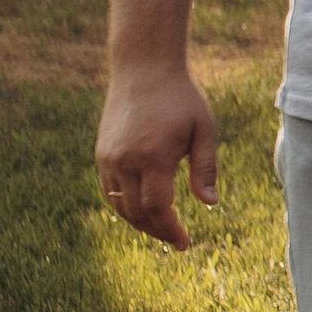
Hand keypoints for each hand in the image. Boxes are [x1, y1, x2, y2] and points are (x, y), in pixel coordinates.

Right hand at [97, 62, 220, 250]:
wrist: (143, 70)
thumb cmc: (181, 99)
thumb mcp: (203, 130)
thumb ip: (205, 168)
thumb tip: (210, 204)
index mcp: (153, 155)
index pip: (157, 208)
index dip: (170, 229)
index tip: (185, 242)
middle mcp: (125, 159)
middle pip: (137, 213)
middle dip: (158, 231)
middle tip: (178, 240)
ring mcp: (109, 158)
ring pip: (120, 206)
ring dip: (141, 223)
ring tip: (163, 229)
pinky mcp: (102, 155)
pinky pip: (110, 192)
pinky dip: (125, 208)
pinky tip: (145, 212)